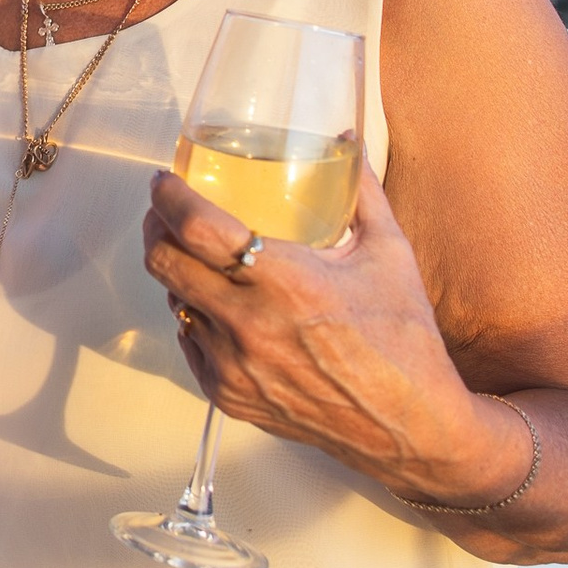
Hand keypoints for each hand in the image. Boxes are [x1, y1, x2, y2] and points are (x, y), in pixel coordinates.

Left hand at [142, 164, 528, 505]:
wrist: (411, 427)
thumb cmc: (404, 339)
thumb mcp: (390, 254)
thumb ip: (363, 192)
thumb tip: (347, 141)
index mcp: (287, 282)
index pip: (198, 229)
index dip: (170, 198)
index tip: (165, 181)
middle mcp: (251, 326)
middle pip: (165, 263)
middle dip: (156, 228)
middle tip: (166, 212)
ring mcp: (235, 366)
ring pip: (174, 303)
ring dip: (178, 274)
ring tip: (197, 257)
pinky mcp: (229, 397)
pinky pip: (190, 343)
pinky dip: (197, 318)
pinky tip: (219, 305)